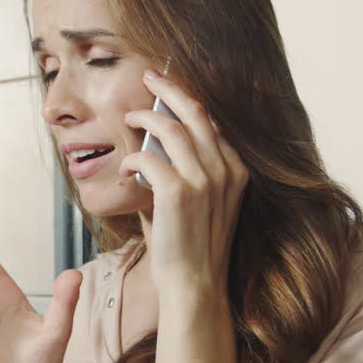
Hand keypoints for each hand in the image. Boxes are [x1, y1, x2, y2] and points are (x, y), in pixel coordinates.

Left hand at [118, 70, 248, 295]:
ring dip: (145, 117)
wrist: (194, 284)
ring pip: (170, 128)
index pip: (212, 123)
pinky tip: (126, 167)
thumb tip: (153, 141)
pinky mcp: (178, 192)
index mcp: (236, 171)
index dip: (188, 101)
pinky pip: (148, 157)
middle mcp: (225, 170)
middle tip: (150, 78)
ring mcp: (204, 180)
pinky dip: (132, 157)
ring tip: (129, 118)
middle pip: (196, 112)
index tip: (168, 90)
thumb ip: (184, 170)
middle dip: (170, 89)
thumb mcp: (199, 202)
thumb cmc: (189, 245)